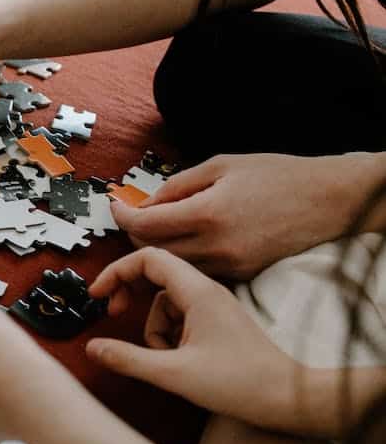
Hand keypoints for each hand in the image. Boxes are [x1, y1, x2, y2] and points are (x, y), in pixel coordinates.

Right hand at [86, 247, 299, 429]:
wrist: (286, 399)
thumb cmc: (241, 383)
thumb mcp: (173, 373)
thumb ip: (128, 359)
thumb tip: (93, 347)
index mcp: (198, 292)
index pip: (149, 259)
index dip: (117, 271)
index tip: (98, 293)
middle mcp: (206, 292)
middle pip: (154, 277)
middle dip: (130, 295)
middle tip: (114, 314)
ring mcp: (212, 306)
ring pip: (164, 305)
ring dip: (154, 329)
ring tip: (167, 359)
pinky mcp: (216, 322)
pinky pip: (179, 319)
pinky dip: (170, 338)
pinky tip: (180, 361)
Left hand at [111, 153, 383, 279]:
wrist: (329, 200)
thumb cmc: (277, 175)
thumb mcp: (220, 166)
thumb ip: (177, 186)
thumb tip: (144, 203)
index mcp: (207, 215)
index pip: (145, 225)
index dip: (122, 215)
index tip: (114, 205)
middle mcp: (215, 247)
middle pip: (151, 251)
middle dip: (133, 234)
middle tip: (130, 217)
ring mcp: (228, 267)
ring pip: (171, 266)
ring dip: (154, 250)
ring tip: (153, 229)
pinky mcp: (240, 277)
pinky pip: (196, 271)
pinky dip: (180, 258)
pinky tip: (181, 242)